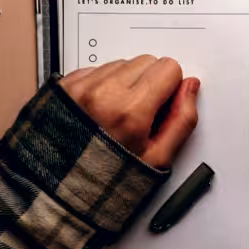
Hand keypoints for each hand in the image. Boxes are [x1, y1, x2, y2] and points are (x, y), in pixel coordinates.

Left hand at [60, 55, 199, 167]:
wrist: (59, 186)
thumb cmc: (106, 179)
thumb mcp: (156, 160)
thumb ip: (181, 120)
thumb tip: (189, 89)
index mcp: (129, 111)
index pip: (169, 68)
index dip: (172, 89)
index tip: (163, 108)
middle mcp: (102, 92)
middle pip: (147, 61)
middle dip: (151, 83)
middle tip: (142, 114)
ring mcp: (80, 86)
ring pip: (123, 63)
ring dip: (127, 83)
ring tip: (118, 115)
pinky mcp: (65, 85)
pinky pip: (97, 69)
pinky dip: (104, 85)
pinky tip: (102, 111)